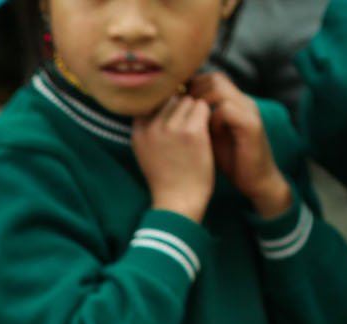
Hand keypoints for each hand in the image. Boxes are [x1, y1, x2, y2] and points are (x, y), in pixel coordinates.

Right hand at [131, 93, 215, 222]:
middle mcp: (152, 126)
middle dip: (182, 109)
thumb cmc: (167, 179)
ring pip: (188, 100)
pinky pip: (202, 107)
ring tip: (196, 134)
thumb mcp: (145, 152)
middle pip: (172, 98)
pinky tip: (206, 133)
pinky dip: (207, 117)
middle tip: (188, 130)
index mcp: (138, 131)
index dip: (167, 107)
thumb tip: (162, 100)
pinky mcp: (192, 131)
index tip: (175, 122)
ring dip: (195, 112)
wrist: (178, 202)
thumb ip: (149, 128)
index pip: (153, 101)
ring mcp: (171, 128)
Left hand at [186, 73, 292, 217]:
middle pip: (214, 78)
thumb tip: (169, 114)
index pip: (210, 79)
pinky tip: (204, 134)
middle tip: (177, 110)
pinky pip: (226, 109)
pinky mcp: (251, 125)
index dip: (190, 87)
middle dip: (192, 91)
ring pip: (219, 88)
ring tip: (188, 121)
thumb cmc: (231, 161)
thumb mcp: (209, 137)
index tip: (173, 103)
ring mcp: (248, 111)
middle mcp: (243, 101)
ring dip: (199, 102)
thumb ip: (196, 122)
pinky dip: (212, 119)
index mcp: (234, 101)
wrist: (257, 181)